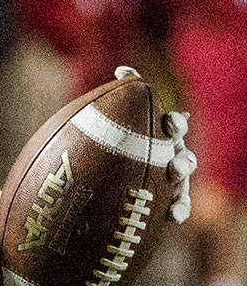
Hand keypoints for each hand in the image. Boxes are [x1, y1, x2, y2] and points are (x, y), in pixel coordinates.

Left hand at [122, 67, 199, 222]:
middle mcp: (168, 157)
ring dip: (182, 186)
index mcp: (157, 138)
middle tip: (174, 165)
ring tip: (174, 192)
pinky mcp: (166, 203)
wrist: (101, 184)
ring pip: (184, 182)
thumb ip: (119, 97)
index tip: (170, 124)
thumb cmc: (110, 148)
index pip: (173, 126)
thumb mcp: (110, 125)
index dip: (175, 124)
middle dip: (183, 159)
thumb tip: (124, 69)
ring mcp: (170, 182)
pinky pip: (179, 207)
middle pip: (184, 156)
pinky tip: (174, 216)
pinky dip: (180, 209)